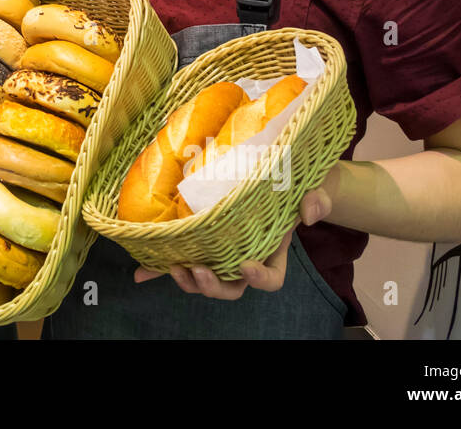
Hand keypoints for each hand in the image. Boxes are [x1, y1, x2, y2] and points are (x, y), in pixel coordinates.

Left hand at [133, 176, 336, 295]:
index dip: (259, 280)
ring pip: (207, 278)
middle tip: (199, 270)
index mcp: (274, 251)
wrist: (279, 173)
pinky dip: (160, 268)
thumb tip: (309, 211)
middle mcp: (247, 256)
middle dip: (214, 285)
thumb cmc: (299, 184)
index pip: (271, 280)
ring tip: (174, 267)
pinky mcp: (201, 239)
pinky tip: (141, 273)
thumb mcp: (316, 187)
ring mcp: (222, 249)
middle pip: (232, 287)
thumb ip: (318, 199)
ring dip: (188, 279)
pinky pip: (182, 256)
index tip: (246, 266)